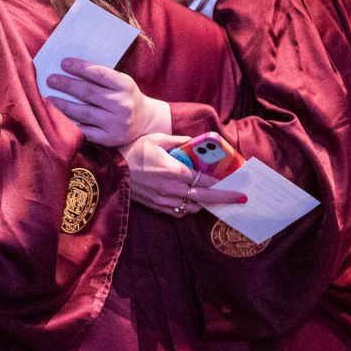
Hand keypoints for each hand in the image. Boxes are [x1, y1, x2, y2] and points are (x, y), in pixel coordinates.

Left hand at [43, 59, 170, 147]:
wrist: (145, 122)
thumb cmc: (125, 96)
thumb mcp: (121, 82)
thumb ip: (101, 77)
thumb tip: (69, 68)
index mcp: (125, 85)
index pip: (99, 73)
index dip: (80, 67)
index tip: (63, 63)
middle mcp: (122, 105)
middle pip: (88, 93)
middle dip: (66, 85)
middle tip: (50, 79)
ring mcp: (116, 123)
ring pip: (84, 113)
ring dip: (63, 105)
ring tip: (49, 98)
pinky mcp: (110, 139)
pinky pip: (85, 131)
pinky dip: (70, 124)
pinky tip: (58, 117)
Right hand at [123, 134, 247, 217]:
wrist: (111, 169)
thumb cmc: (133, 150)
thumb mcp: (156, 139)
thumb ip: (177, 140)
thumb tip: (192, 141)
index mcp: (174, 170)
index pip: (205, 181)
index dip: (223, 184)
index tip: (237, 185)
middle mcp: (172, 188)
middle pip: (205, 198)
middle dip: (224, 199)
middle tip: (240, 199)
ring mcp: (164, 200)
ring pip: (192, 207)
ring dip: (204, 203)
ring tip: (213, 198)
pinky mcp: (156, 206)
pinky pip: (178, 212)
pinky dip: (188, 208)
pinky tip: (190, 201)